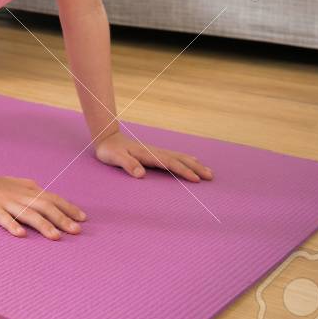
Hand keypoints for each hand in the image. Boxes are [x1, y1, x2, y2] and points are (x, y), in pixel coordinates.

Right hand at [0, 171, 85, 239]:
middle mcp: (19, 196)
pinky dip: (11, 225)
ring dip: (42, 225)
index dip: (68, 208)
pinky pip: (2, 217)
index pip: (52, 198)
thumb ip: (34, 191)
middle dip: (61, 218)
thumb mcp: (18, 185)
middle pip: (43, 206)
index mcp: (28, 190)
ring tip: (55, 236)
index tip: (83, 219)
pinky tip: (20, 234)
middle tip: (76, 230)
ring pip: (26, 213)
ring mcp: (4, 202)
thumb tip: (53, 199)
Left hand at [94, 130, 213, 181]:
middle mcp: (155, 152)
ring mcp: (156, 152)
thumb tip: (141, 174)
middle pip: (179, 159)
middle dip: (195, 168)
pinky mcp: (154, 154)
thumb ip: (127, 164)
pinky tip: (192, 162)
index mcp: (148, 155)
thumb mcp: (114, 157)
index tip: (196, 180)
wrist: (106, 138)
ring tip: (208, 171)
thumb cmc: (109, 150)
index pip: (169, 163)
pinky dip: (186, 160)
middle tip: (211, 176)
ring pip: (179, 158)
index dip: (183, 171)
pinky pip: (174, 157)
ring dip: (194, 164)